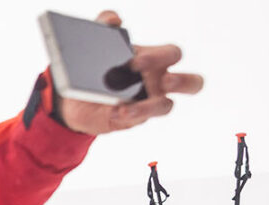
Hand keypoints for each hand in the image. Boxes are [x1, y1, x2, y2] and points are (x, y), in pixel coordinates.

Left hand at [56, 12, 202, 135]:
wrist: (76, 95)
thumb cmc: (97, 65)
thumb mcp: (97, 43)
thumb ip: (104, 24)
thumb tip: (114, 20)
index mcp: (155, 59)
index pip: (172, 54)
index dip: (159, 57)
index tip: (134, 61)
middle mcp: (159, 81)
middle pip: (192, 82)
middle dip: (181, 81)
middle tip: (164, 81)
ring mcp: (149, 101)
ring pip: (166, 107)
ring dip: (148, 107)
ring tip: (126, 108)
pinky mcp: (134, 118)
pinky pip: (138, 119)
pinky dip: (127, 116)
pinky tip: (114, 112)